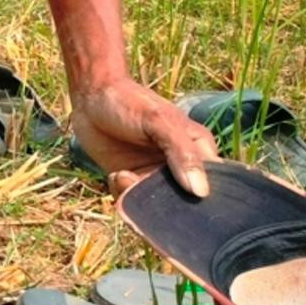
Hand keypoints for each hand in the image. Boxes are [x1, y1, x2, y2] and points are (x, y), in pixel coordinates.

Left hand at [68, 78, 219, 198]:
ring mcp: (156, 176)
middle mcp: (182, 168)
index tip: (184, 207)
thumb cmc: (130, 101)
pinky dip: (123, 195)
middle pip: (185, 204)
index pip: (214, 186)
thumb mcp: (159, 122)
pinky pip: (134, 202)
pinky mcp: (132, 181)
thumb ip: (182, 154)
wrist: (91, 96)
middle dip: (165, 208)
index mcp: (200, 150)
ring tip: (123, 175)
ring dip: (138, 199)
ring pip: (156, 208)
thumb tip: (201, 192)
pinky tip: (115, 175)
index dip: (204, 203)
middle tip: (142, 191)